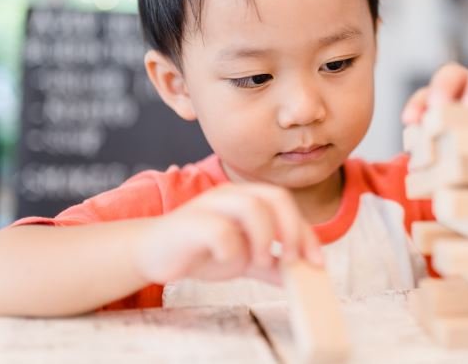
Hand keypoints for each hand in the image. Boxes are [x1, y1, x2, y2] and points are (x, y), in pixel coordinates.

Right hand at [134, 184, 321, 285]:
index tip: (316, 261)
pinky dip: (232, 250)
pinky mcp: (189, 223)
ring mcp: (209, 205)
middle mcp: (230, 195)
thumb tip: (299, 273)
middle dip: (291, 229)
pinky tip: (228, 263)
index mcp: (245, 198)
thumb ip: (268, 264)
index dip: (305, 231)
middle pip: (274, 197)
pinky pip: (220, 231)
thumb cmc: (198, 250)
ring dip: (264, 237)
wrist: (151, 254)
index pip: (285, 204)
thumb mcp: (241, 258)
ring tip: (261, 262)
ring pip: (251, 206)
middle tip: (292, 259)